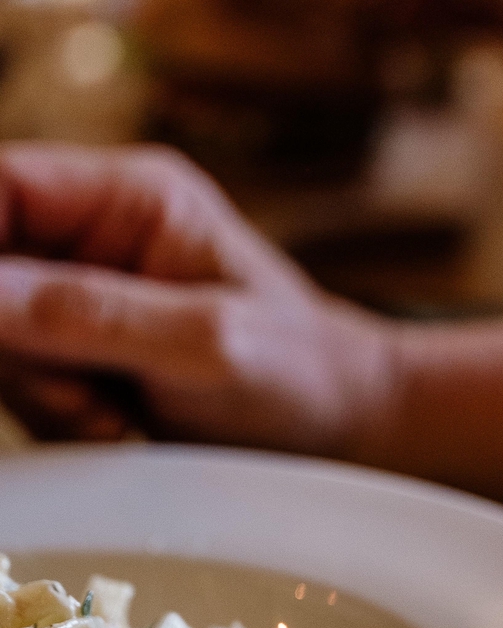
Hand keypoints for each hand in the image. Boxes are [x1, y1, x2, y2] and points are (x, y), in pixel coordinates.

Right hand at [0, 144, 391, 453]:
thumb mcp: (202, 343)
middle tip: (93, 393)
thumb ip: (87, 313)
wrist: (344, 431)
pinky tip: (123, 428)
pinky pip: (24, 389)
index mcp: (128, 196)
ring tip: (124, 415)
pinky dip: (61, 422)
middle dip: (23, 352)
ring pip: (1, 344)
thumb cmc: (300, 373)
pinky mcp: (78, 356)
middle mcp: (93, 236)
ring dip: (48, 397)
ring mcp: (81, 298)